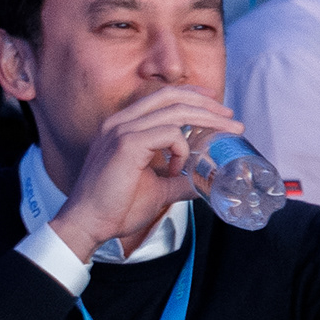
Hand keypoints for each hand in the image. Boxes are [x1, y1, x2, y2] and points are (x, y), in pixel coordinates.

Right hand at [45, 84, 239, 261]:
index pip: (161, 97)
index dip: (191, 96)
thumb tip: (203, 183)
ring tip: (228, 132)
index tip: (215, 104)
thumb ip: (179, 181)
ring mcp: (122, 130)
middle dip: (207, 104)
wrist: (87, 224)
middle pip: (171, 96)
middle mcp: (120, 122)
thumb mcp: (156, 190)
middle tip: (231, 117)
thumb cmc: (114, 208)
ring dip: (207, 121)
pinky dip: (182, 149)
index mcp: (122, 126)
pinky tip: (178, 169)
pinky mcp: (127, 144)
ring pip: (175, 111)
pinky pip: (169, 134)